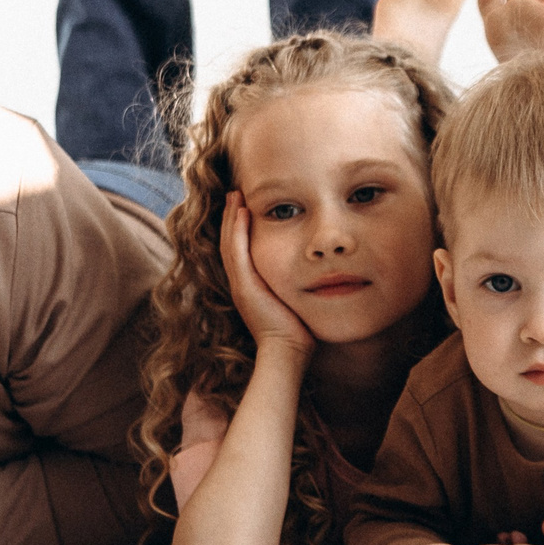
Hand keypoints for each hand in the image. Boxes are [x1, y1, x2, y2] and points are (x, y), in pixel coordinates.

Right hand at [218, 192, 313, 358]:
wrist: (287, 351)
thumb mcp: (293, 299)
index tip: (244, 206)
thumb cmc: (297, 330)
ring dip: (231, 217)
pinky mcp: (245, 286)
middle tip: (234, 193)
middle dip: (231, 217)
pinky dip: (237, 231)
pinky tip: (241, 212)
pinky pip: (237, 252)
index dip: (238, 227)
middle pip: (229, 242)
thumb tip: (314, 270)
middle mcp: (240, 283)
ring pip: (229, 243)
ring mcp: (240, 284)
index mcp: (249, 286)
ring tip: (235, 195)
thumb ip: (295, 283)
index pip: (239, 249)